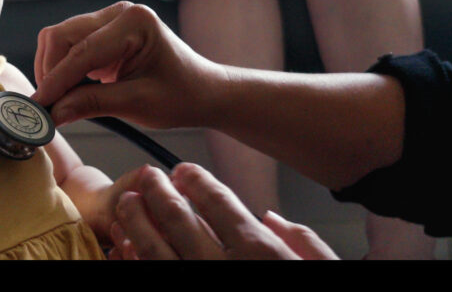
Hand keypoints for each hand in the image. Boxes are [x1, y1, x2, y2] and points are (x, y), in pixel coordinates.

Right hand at [32, 1, 225, 128]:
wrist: (204, 91)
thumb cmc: (182, 96)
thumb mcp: (138, 104)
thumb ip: (92, 104)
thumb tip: (53, 113)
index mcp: (134, 22)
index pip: (82, 51)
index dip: (56, 80)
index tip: (38, 106)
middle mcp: (119, 12)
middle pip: (62, 36)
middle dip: (51, 72)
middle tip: (47, 107)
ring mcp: (110, 19)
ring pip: (60, 39)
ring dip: (53, 70)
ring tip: (58, 101)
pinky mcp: (104, 32)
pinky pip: (71, 46)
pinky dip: (64, 69)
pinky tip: (69, 92)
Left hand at [108, 163, 337, 259]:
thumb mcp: (325, 271)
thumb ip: (303, 244)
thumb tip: (271, 219)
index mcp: (261, 253)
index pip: (218, 203)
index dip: (196, 181)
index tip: (183, 171)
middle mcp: (223, 268)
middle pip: (178, 219)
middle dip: (157, 192)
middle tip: (147, 179)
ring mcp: (197, 289)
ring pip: (155, 249)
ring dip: (136, 223)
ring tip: (126, 205)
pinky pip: (150, 278)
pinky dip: (134, 261)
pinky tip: (126, 248)